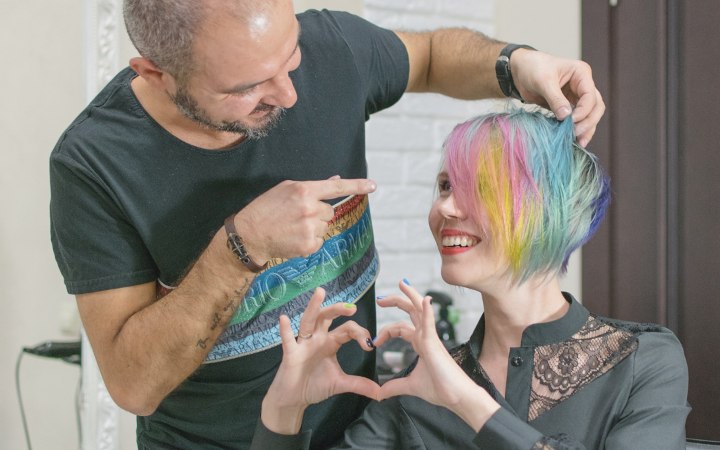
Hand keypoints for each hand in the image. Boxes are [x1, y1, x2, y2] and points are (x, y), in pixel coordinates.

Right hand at [234, 176, 376, 262]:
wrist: (250, 235)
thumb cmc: (265, 209)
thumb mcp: (285, 189)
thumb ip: (312, 187)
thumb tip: (334, 180)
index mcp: (304, 190)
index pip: (336, 187)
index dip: (357, 186)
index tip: (373, 185)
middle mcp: (310, 208)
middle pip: (330, 212)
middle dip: (318, 214)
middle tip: (298, 217)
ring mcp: (310, 228)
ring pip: (325, 227)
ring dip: (314, 228)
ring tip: (293, 228)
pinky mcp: (309, 245)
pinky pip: (320, 241)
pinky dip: (310, 241)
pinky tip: (294, 238)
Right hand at [261, 287, 378, 433]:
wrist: (294, 398)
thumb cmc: (314, 385)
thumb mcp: (340, 384)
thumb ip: (359, 384)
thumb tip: (380, 393)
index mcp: (331, 342)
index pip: (347, 329)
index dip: (360, 333)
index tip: (369, 345)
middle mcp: (318, 338)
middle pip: (328, 317)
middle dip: (339, 309)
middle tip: (352, 308)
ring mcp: (303, 344)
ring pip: (309, 321)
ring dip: (314, 307)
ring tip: (320, 292)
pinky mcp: (291, 353)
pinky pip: (288, 340)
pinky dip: (285, 330)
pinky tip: (284, 319)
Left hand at [376, 280, 498, 430]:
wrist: (456, 397)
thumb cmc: (440, 389)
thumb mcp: (410, 386)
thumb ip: (394, 386)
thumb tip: (380, 394)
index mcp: (421, 343)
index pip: (401, 328)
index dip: (386, 331)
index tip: (375, 342)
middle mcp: (425, 337)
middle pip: (411, 312)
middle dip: (396, 302)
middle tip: (381, 299)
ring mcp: (430, 338)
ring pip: (420, 310)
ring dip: (411, 295)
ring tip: (402, 283)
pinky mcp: (434, 344)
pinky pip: (430, 323)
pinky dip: (427, 311)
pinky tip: (425, 300)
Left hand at [510, 49, 604, 147]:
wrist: (520, 72)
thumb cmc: (532, 69)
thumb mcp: (543, 82)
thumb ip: (555, 99)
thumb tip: (566, 117)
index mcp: (581, 74)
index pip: (591, 96)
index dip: (583, 111)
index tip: (571, 121)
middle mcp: (583, 85)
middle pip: (596, 107)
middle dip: (589, 122)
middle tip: (576, 135)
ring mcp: (576, 97)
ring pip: (590, 115)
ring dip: (586, 128)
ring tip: (579, 143)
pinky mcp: (568, 107)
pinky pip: (577, 119)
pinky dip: (576, 129)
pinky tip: (572, 140)